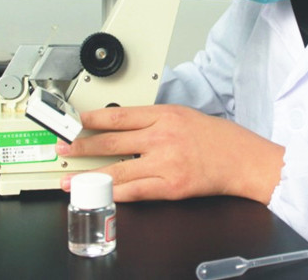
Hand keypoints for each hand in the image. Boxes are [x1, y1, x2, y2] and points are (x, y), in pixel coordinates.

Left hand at [55, 104, 284, 203]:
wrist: (244, 160)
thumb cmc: (221, 138)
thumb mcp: (187, 116)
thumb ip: (157, 120)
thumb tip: (125, 127)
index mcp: (167, 115)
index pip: (120, 116)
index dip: (93, 119)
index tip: (77, 121)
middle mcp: (163, 137)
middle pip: (111, 142)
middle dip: (81, 145)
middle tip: (64, 147)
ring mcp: (166, 163)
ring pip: (117, 170)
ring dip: (89, 176)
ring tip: (69, 178)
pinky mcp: (171, 187)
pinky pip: (135, 191)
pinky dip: (115, 193)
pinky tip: (100, 193)